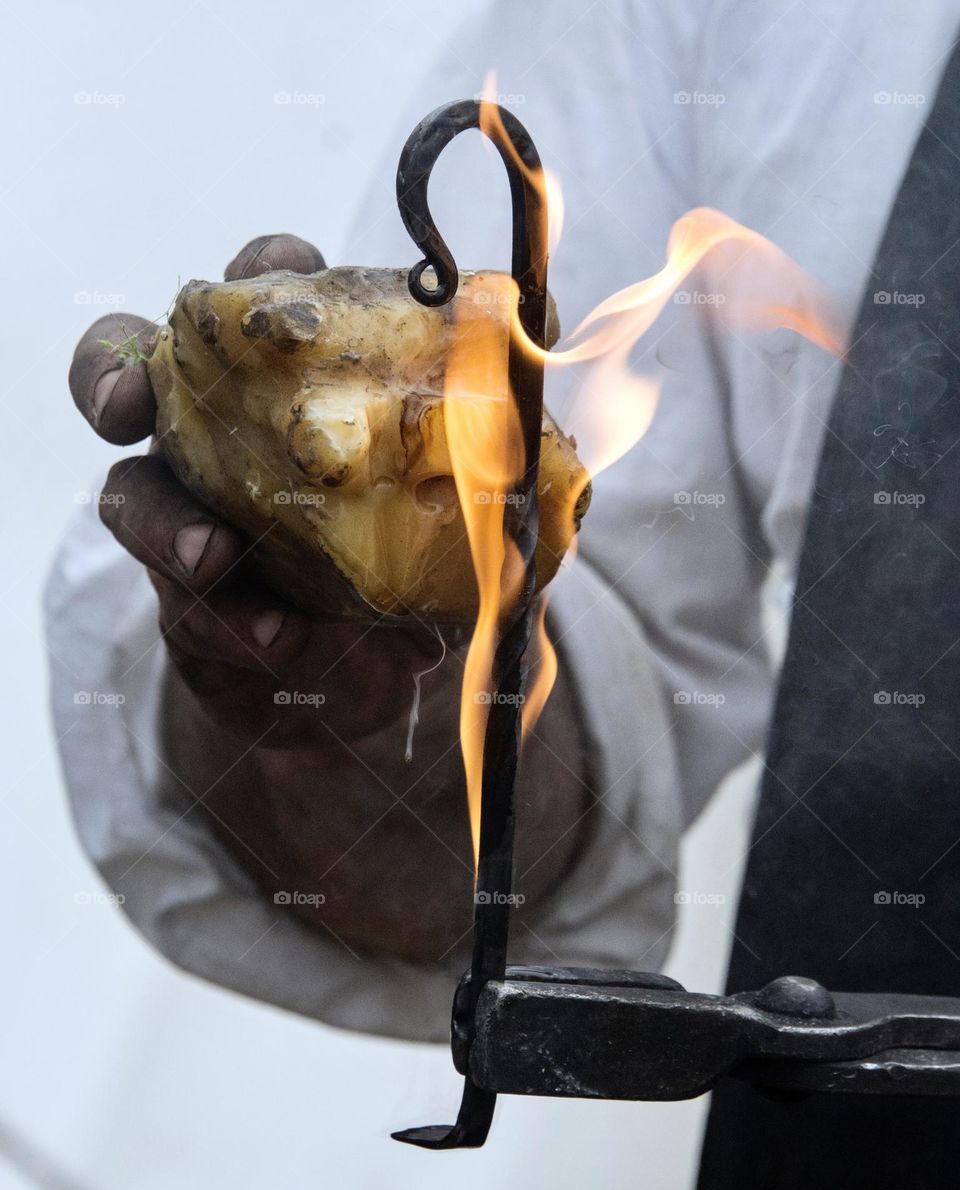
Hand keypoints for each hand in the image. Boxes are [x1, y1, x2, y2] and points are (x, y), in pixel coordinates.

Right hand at [68, 234, 449, 748]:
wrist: (383, 675)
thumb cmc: (422, 552)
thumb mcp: (468, 483)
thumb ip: (493, 410)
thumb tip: (541, 326)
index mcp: (285, 385)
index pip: (253, 301)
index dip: (256, 272)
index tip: (282, 270)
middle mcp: (221, 440)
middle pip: (133, 374)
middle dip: (111, 374)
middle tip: (126, 406)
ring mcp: (197, 522)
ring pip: (133, 497)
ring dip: (166, 523)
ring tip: (209, 557)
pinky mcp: (198, 609)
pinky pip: (190, 610)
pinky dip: (236, 622)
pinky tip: (284, 639)